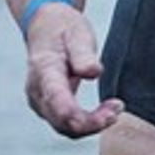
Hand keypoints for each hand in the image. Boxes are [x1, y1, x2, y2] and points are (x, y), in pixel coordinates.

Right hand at [22, 4, 122, 137]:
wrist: (46, 28)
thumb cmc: (64, 29)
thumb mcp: (77, 33)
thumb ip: (83, 53)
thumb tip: (93, 72)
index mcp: (44, 69)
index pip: (56, 97)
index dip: (76, 114)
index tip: (105, 117)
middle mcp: (37, 90)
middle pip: (61, 120)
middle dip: (91, 123)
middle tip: (118, 109)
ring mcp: (40, 101)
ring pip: (64, 127)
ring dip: (91, 125)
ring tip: (116, 109)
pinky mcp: (48, 107)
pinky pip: (66, 124)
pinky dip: (87, 123)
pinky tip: (106, 112)